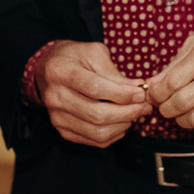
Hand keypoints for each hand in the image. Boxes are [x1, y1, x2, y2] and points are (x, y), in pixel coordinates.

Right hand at [32, 40, 147, 147]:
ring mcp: (57, 117)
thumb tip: (136, 89)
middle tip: (144, 106)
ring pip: (97, 132)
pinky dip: (114, 134)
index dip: (121, 94)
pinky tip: (121, 122)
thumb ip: (113, 72)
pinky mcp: (63, 131)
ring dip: (123, 125)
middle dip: (128, 112)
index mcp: (60, 72)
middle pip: (97, 114)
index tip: (140, 94)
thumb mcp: (93, 52)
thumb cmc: (74, 58)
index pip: (94, 88)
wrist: (49, 70)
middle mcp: (55, 97)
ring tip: (135, 113)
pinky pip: (94, 141)